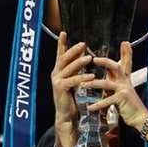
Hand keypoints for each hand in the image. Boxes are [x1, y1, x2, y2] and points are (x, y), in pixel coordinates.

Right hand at [51, 32, 95, 146]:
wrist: (66, 114)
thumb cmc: (72, 97)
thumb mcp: (75, 80)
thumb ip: (77, 69)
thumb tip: (85, 55)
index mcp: (59, 70)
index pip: (60, 54)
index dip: (61, 43)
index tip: (63, 32)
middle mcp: (56, 73)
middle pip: (64, 58)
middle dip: (73, 50)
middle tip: (83, 44)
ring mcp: (57, 80)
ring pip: (69, 68)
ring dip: (79, 62)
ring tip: (90, 58)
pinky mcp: (60, 88)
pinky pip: (73, 80)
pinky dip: (82, 78)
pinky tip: (91, 76)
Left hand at [84, 41, 147, 131]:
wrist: (140, 118)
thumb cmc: (130, 106)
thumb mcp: (124, 91)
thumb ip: (117, 83)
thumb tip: (110, 76)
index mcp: (125, 79)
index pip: (125, 63)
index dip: (126, 53)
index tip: (125, 43)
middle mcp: (125, 82)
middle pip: (115, 67)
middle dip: (104, 62)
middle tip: (94, 59)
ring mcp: (123, 90)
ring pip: (106, 83)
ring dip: (92, 83)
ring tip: (81, 84)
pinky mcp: (121, 99)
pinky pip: (106, 101)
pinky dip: (97, 104)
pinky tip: (89, 107)